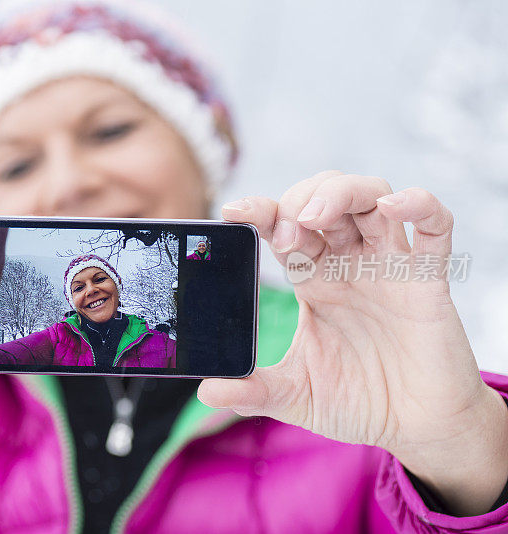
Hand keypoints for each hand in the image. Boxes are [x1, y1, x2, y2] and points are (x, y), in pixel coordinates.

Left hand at [198, 170, 507, 514]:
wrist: (416, 430)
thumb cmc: (360, 403)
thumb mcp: (295, 395)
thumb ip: (253, 391)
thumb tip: (206, 391)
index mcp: (314, 280)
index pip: (283, 228)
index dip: (261, 212)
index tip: (233, 211)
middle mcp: (349, 264)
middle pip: (323, 199)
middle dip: (298, 201)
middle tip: (283, 232)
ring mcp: (389, 267)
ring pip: (371, 197)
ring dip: (341, 193)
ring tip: (314, 216)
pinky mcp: (428, 280)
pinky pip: (434, 225)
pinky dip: (418, 204)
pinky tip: (393, 207)